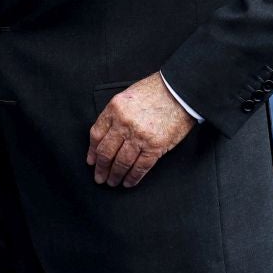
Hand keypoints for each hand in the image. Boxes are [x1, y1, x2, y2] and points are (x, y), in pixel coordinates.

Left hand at [86, 74, 195, 188]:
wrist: (181, 90)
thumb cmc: (157, 90)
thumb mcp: (129, 95)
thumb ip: (116, 114)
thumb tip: (108, 136)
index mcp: (115, 108)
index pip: (97, 135)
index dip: (92, 152)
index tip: (92, 161)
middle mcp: (124, 123)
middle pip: (106, 152)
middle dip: (101, 168)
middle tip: (100, 177)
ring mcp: (139, 136)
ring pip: (121, 162)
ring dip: (115, 175)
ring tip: (113, 182)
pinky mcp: (155, 146)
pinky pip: (140, 167)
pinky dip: (133, 177)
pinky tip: (129, 182)